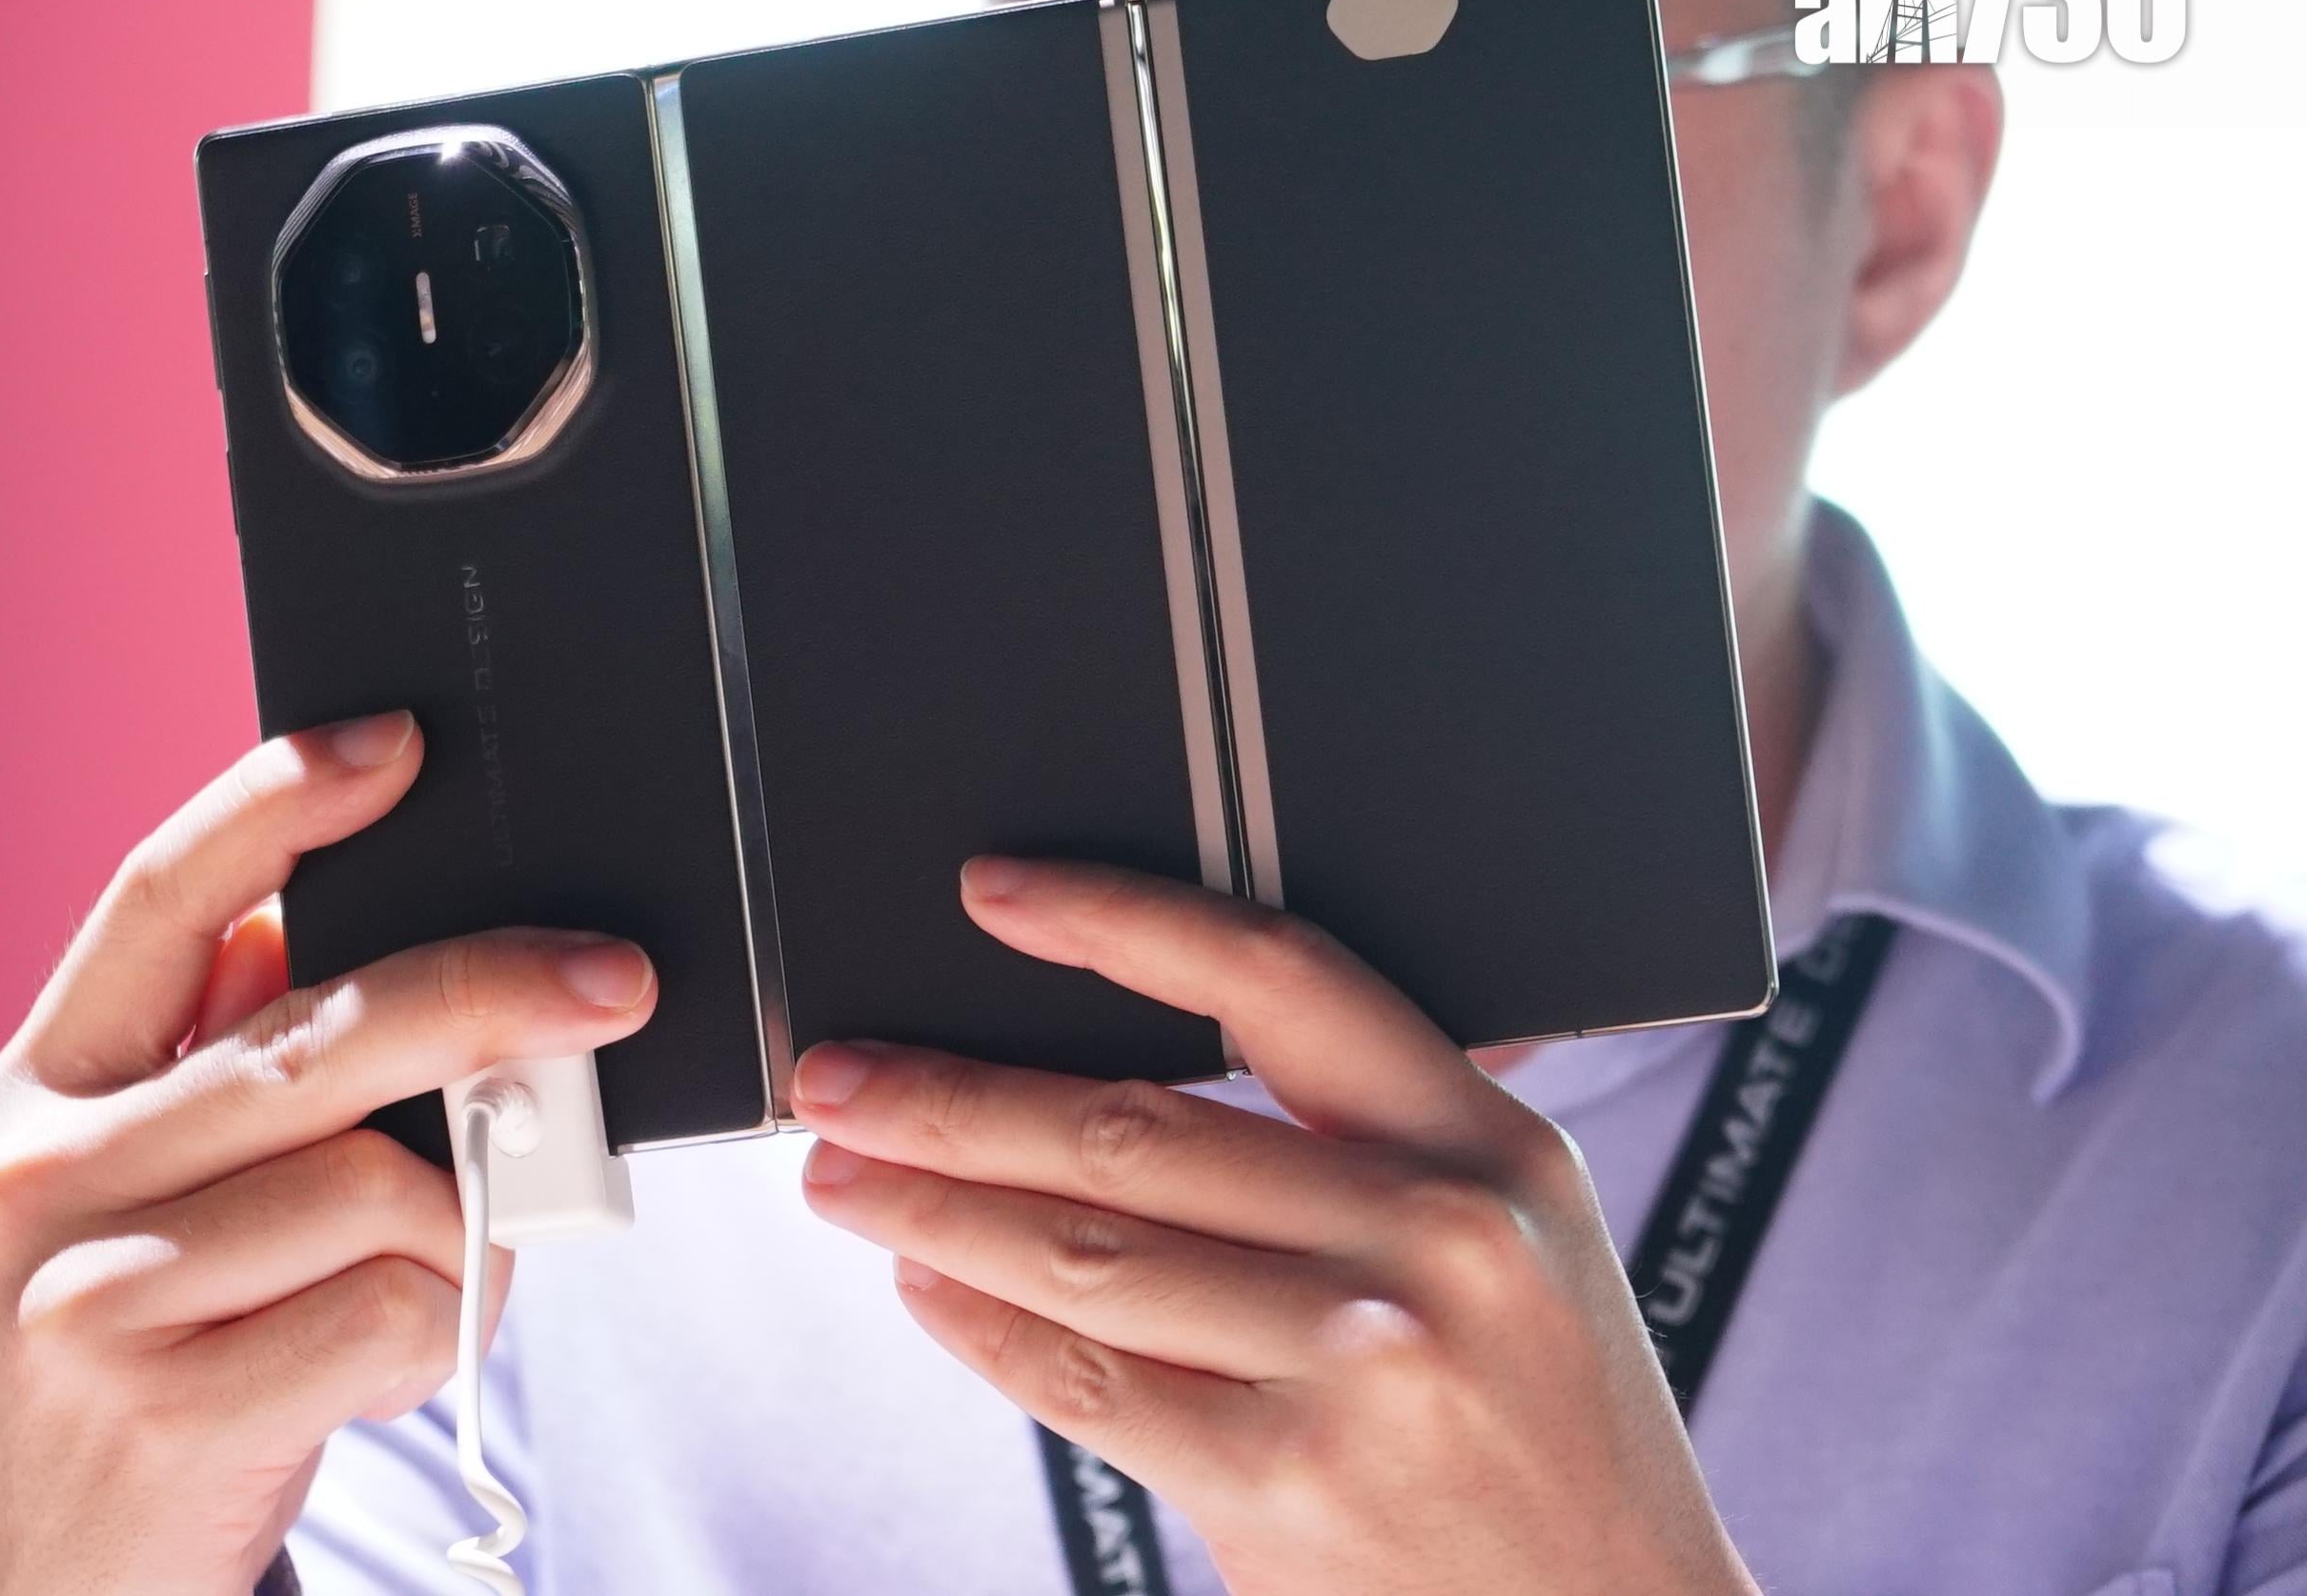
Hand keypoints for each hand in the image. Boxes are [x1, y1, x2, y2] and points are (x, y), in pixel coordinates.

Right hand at [0, 714, 657, 1594]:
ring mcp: (88, 1293)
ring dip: (464, 1228)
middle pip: (316, 1031)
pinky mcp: (168, 1406)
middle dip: (491, 993)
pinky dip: (440, 1327)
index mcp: (39, 1085)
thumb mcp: (144, 1194)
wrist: (55, 1587)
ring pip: (382, 1185)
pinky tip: (385, 1356)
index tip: (398, 743)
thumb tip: (390, 929)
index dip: (278, 805)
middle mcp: (39, 1172)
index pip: (159, 900)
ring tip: (433, 1272)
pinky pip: (396, 1309)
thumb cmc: (149, 1348)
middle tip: (616, 983)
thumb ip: (231, 1064)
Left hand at [791, 857, 1757, 1595]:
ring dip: (930, 1206)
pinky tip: (926, 1283)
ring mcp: (1365, 1365)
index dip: (1119, 919)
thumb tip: (1113, 1081)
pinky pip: (1087, 1382)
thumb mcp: (1510, 1250)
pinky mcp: (1292, 1487)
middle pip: (1136, 1123)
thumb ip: (1359, 1152)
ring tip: (843, 1175)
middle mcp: (1437, 1237)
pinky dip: (979, 1324)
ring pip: (1086, 1251)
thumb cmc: (1541, 1436)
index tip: (996, 894)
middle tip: (839, 1075)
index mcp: (1491, 1143)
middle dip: (952, 1095)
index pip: (1280, 978)